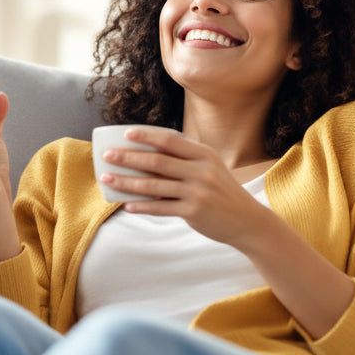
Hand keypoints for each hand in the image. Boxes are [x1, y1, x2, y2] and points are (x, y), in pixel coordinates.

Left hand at [96, 128, 273, 249]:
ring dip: (127, 182)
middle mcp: (201, 170)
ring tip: (108, 180)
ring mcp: (198, 192)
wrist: (246, 220)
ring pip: (154, 185)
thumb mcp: (209, 168)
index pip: (170, 140)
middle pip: (157, 161)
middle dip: (129, 157)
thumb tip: (145, 156)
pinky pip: (160, 207)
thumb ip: (185, 160)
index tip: (125, 134)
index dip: (146, 136)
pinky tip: (127, 205)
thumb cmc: (221, 192)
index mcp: (204, 154)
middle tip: (108, 156)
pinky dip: (141, 206)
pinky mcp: (193, 212)